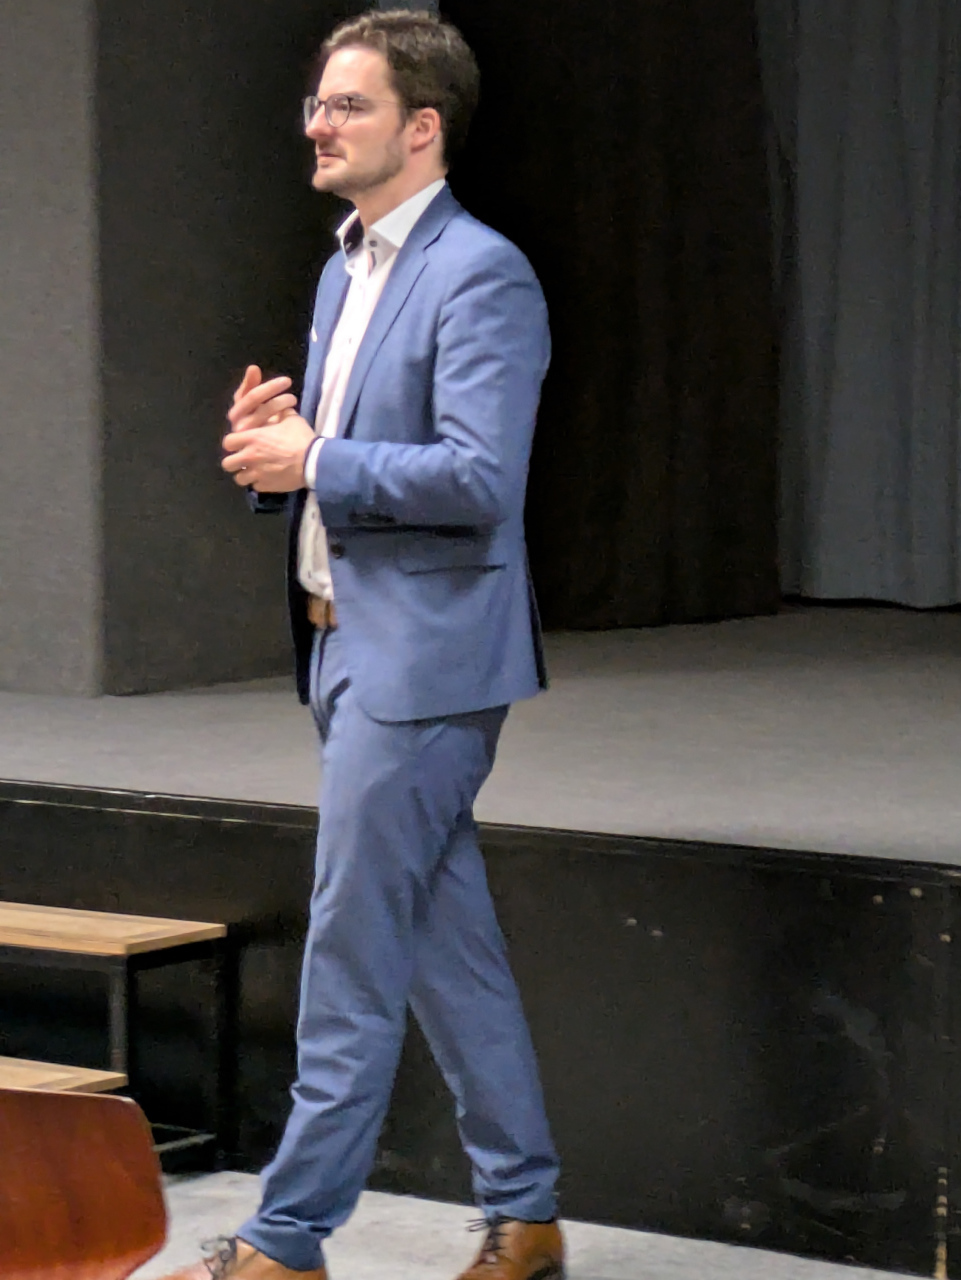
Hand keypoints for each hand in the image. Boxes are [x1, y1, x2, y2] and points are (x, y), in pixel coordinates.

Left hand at [223, 365, 314, 491]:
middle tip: (243, 460)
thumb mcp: (292, 419)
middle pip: (227, 464)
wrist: (313, 462)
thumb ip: (280, 413)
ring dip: (245, 474)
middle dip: (234, 462)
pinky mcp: (266, 486)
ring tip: (254, 471)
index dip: (232, 443)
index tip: (239, 444)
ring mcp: (257, 474)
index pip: (227, 442)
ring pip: (239, 478)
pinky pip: (255, 486)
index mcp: (252, 438)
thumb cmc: (301, 438)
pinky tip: (267, 478)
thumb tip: (280, 407)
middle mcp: (250, 457)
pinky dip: (259, 483)